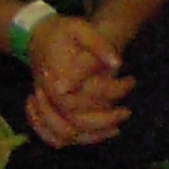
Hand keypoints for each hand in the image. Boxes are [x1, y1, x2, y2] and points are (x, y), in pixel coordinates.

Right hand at [23, 13, 130, 147]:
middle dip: (103, 121)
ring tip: (115, 129)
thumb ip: (99, 44)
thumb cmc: (61, 32)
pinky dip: (72, 139)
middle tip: (126, 112)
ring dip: (91, 135)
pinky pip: (53, 136)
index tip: (130, 82)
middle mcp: (49, 94)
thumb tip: (117, 64)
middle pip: (74, 121)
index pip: (85, 95)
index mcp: (58, 75)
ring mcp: (45, 105)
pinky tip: (97, 134)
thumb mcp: (80, 28)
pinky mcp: (46, 110)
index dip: (111, 91)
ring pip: (63, 134)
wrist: (38, 36)